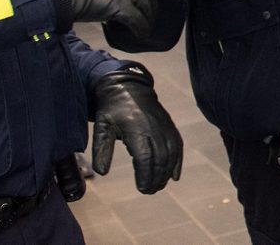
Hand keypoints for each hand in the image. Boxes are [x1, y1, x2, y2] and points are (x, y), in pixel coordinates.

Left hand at [92, 68, 182, 193]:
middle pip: (160, 159)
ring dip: (166, 173)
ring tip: (158, 186)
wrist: (128, 87)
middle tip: (148, 191)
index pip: (145, 157)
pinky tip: (174, 177)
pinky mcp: (170, 127)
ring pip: (171, 155)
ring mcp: (164, 127)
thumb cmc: (112, 109)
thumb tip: (102, 172)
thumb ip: (101, 148)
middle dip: (156, 178)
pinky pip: (178, 146)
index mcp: (137, 128)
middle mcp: (154, 128)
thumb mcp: (102, 126)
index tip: (141, 188)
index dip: (145, 175)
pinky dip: (178, 163)